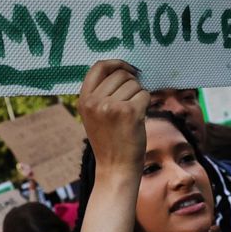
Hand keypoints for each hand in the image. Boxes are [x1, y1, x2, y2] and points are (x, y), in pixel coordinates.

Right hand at [78, 60, 148, 174]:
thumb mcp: (94, 115)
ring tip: (131, 115)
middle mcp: (95, 101)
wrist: (115, 168)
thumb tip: (123, 69)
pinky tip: (139, 119)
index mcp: (84, 100)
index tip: (129, 69)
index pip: (99, 66)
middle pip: (121, 74)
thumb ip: (100, 93)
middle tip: (131, 103)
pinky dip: (146, 104)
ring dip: (139, 96)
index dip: (117, 63)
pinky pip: (145, 95)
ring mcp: (111, 106)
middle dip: (132, 84)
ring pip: (135, 84)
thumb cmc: (109, 142)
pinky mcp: (129, 112)